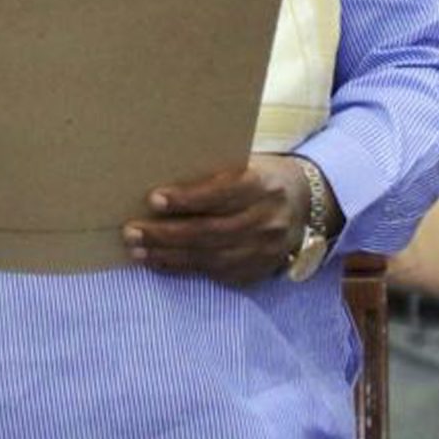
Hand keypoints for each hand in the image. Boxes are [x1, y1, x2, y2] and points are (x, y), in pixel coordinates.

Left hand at [126, 153, 315, 285]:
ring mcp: (264, 250)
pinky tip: (160, 262)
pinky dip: (184, 268)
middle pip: (210, 231)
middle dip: (166, 234)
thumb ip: (213, 173)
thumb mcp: (246, 164)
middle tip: (131, 232)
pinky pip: (216, 274)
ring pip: (210, 258)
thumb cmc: (261, 176)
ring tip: (138, 252)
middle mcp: (266, 220)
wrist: (306, 204)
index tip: (154, 199)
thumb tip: (160, 182)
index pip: (222, 194)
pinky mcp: (258, 270)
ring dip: (168, 256)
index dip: (187, 199)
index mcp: (262, 184)